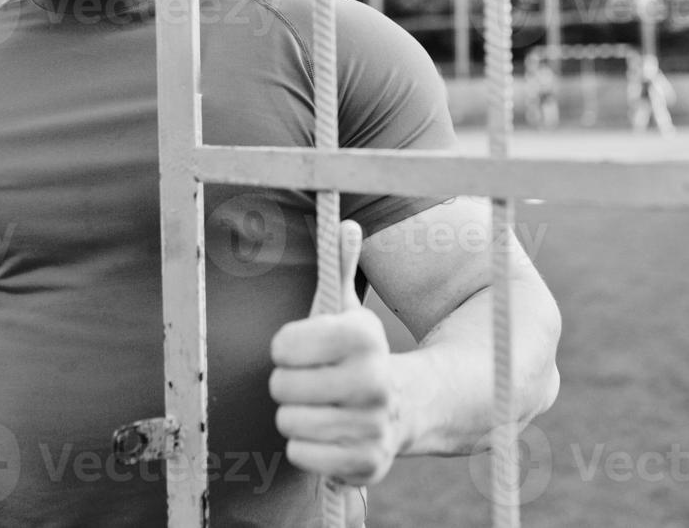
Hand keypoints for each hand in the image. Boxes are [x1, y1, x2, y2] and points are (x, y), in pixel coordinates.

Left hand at [269, 220, 402, 486]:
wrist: (409, 405)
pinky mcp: (367, 463)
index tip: (306, 349)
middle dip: (290, 385)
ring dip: (298, 417)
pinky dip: (307, 449)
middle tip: (315, 382)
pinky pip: (300, 456)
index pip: (282, 346)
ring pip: (288, 424)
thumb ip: (341, 266)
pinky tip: (331, 434)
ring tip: (325, 408)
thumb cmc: (359, 356)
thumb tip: (346, 224)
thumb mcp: (349, 310)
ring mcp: (372, 425)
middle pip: (280, 387)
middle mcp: (373, 380)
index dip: (287, 348)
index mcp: (363, 335)